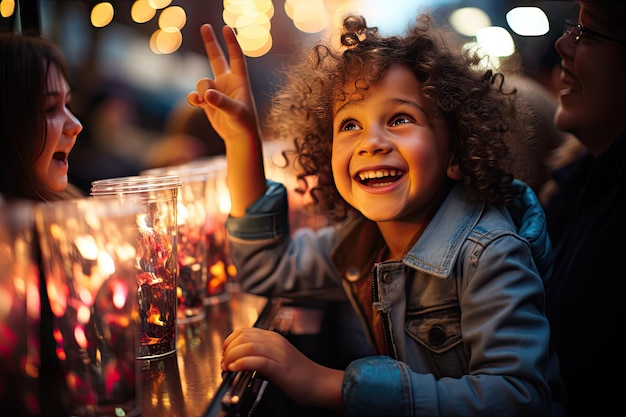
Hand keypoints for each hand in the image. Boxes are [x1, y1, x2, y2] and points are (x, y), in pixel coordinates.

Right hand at [187, 23, 266, 215]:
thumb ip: (221, 102)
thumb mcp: (235, 112)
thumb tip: (207, 94)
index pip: (236, 57)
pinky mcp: (208, 102)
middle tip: (205, 25)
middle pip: (217, 58)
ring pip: (202, 82)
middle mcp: (227, 82)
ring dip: (202, 90)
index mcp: (239, 80)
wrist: (238, 137)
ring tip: (206, 102)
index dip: (231, 43)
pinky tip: (197, 103)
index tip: (226, 28)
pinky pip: (195, 94)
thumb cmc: (243, 124)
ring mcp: (216, 91)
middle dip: (210, 43)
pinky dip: (194, 98)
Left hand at [222, 327, 343, 412]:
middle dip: (228, 349)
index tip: (225, 353)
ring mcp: (279, 354)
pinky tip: (236, 369)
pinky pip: (258, 361)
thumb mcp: (277, 358)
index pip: (244, 331)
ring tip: (227, 367)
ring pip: (248, 346)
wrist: (319, 383)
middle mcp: (275, 342)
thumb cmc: (299, 374)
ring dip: (232, 356)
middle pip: (243, 337)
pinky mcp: (281, 368)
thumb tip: (238, 359)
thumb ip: (261, 354)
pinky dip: (242, 363)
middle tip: (224, 362)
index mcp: (273, 338)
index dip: (229, 341)